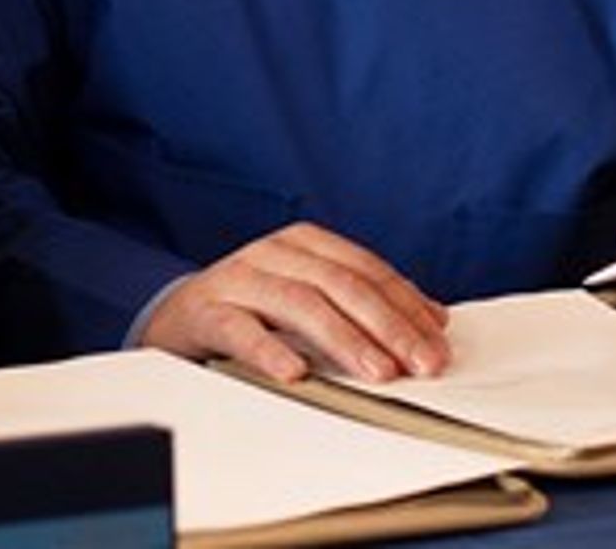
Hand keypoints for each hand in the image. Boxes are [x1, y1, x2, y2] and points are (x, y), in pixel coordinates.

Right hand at [139, 222, 448, 383]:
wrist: (179, 315)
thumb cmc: (253, 307)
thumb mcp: (309, 296)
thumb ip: (363, 303)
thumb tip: (433, 320)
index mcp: (304, 243)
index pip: (366, 269)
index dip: (405, 304)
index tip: (436, 342)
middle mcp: (272, 253)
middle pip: (341, 284)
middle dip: (388, 325)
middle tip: (420, 362)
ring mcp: (238, 279)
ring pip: (300, 303)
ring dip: (345, 339)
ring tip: (377, 371)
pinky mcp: (206, 311)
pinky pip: (241, 330)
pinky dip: (270, 350)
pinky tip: (296, 372)